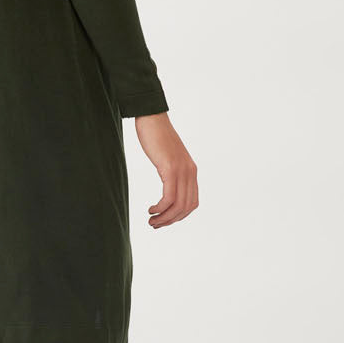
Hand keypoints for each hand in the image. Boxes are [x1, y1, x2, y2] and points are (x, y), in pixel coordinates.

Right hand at [133, 112, 197, 227]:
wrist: (152, 117)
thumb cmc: (155, 136)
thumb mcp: (167, 157)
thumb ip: (171, 170)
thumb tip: (168, 183)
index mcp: (190, 171)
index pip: (192, 203)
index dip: (179, 217)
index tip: (164, 220)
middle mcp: (190, 172)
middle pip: (186, 207)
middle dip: (170, 221)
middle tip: (155, 225)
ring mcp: (181, 170)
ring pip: (178, 205)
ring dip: (164, 218)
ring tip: (151, 222)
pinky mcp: (170, 168)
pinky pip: (169, 197)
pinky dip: (161, 208)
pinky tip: (151, 209)